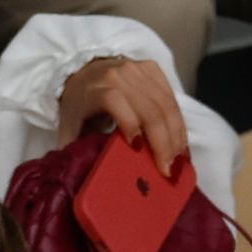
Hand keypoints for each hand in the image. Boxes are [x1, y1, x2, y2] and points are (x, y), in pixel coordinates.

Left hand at [55, 54, 191, 173]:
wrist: (84, 70)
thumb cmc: (79, 104)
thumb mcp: (70, 127)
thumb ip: (75, 151)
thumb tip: (80, 181)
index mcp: (96, 88)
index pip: (116, 102)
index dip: (130, 124)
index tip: (138, 150)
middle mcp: (120, 75)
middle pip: (150, 109)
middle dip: (162, 143)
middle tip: (168, 171)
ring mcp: (139, 70)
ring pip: (166, 106)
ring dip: (176, 137)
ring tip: (179, 162)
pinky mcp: (153, 70)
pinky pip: (172, 99)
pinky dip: (179, 124)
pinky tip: (181, 145)